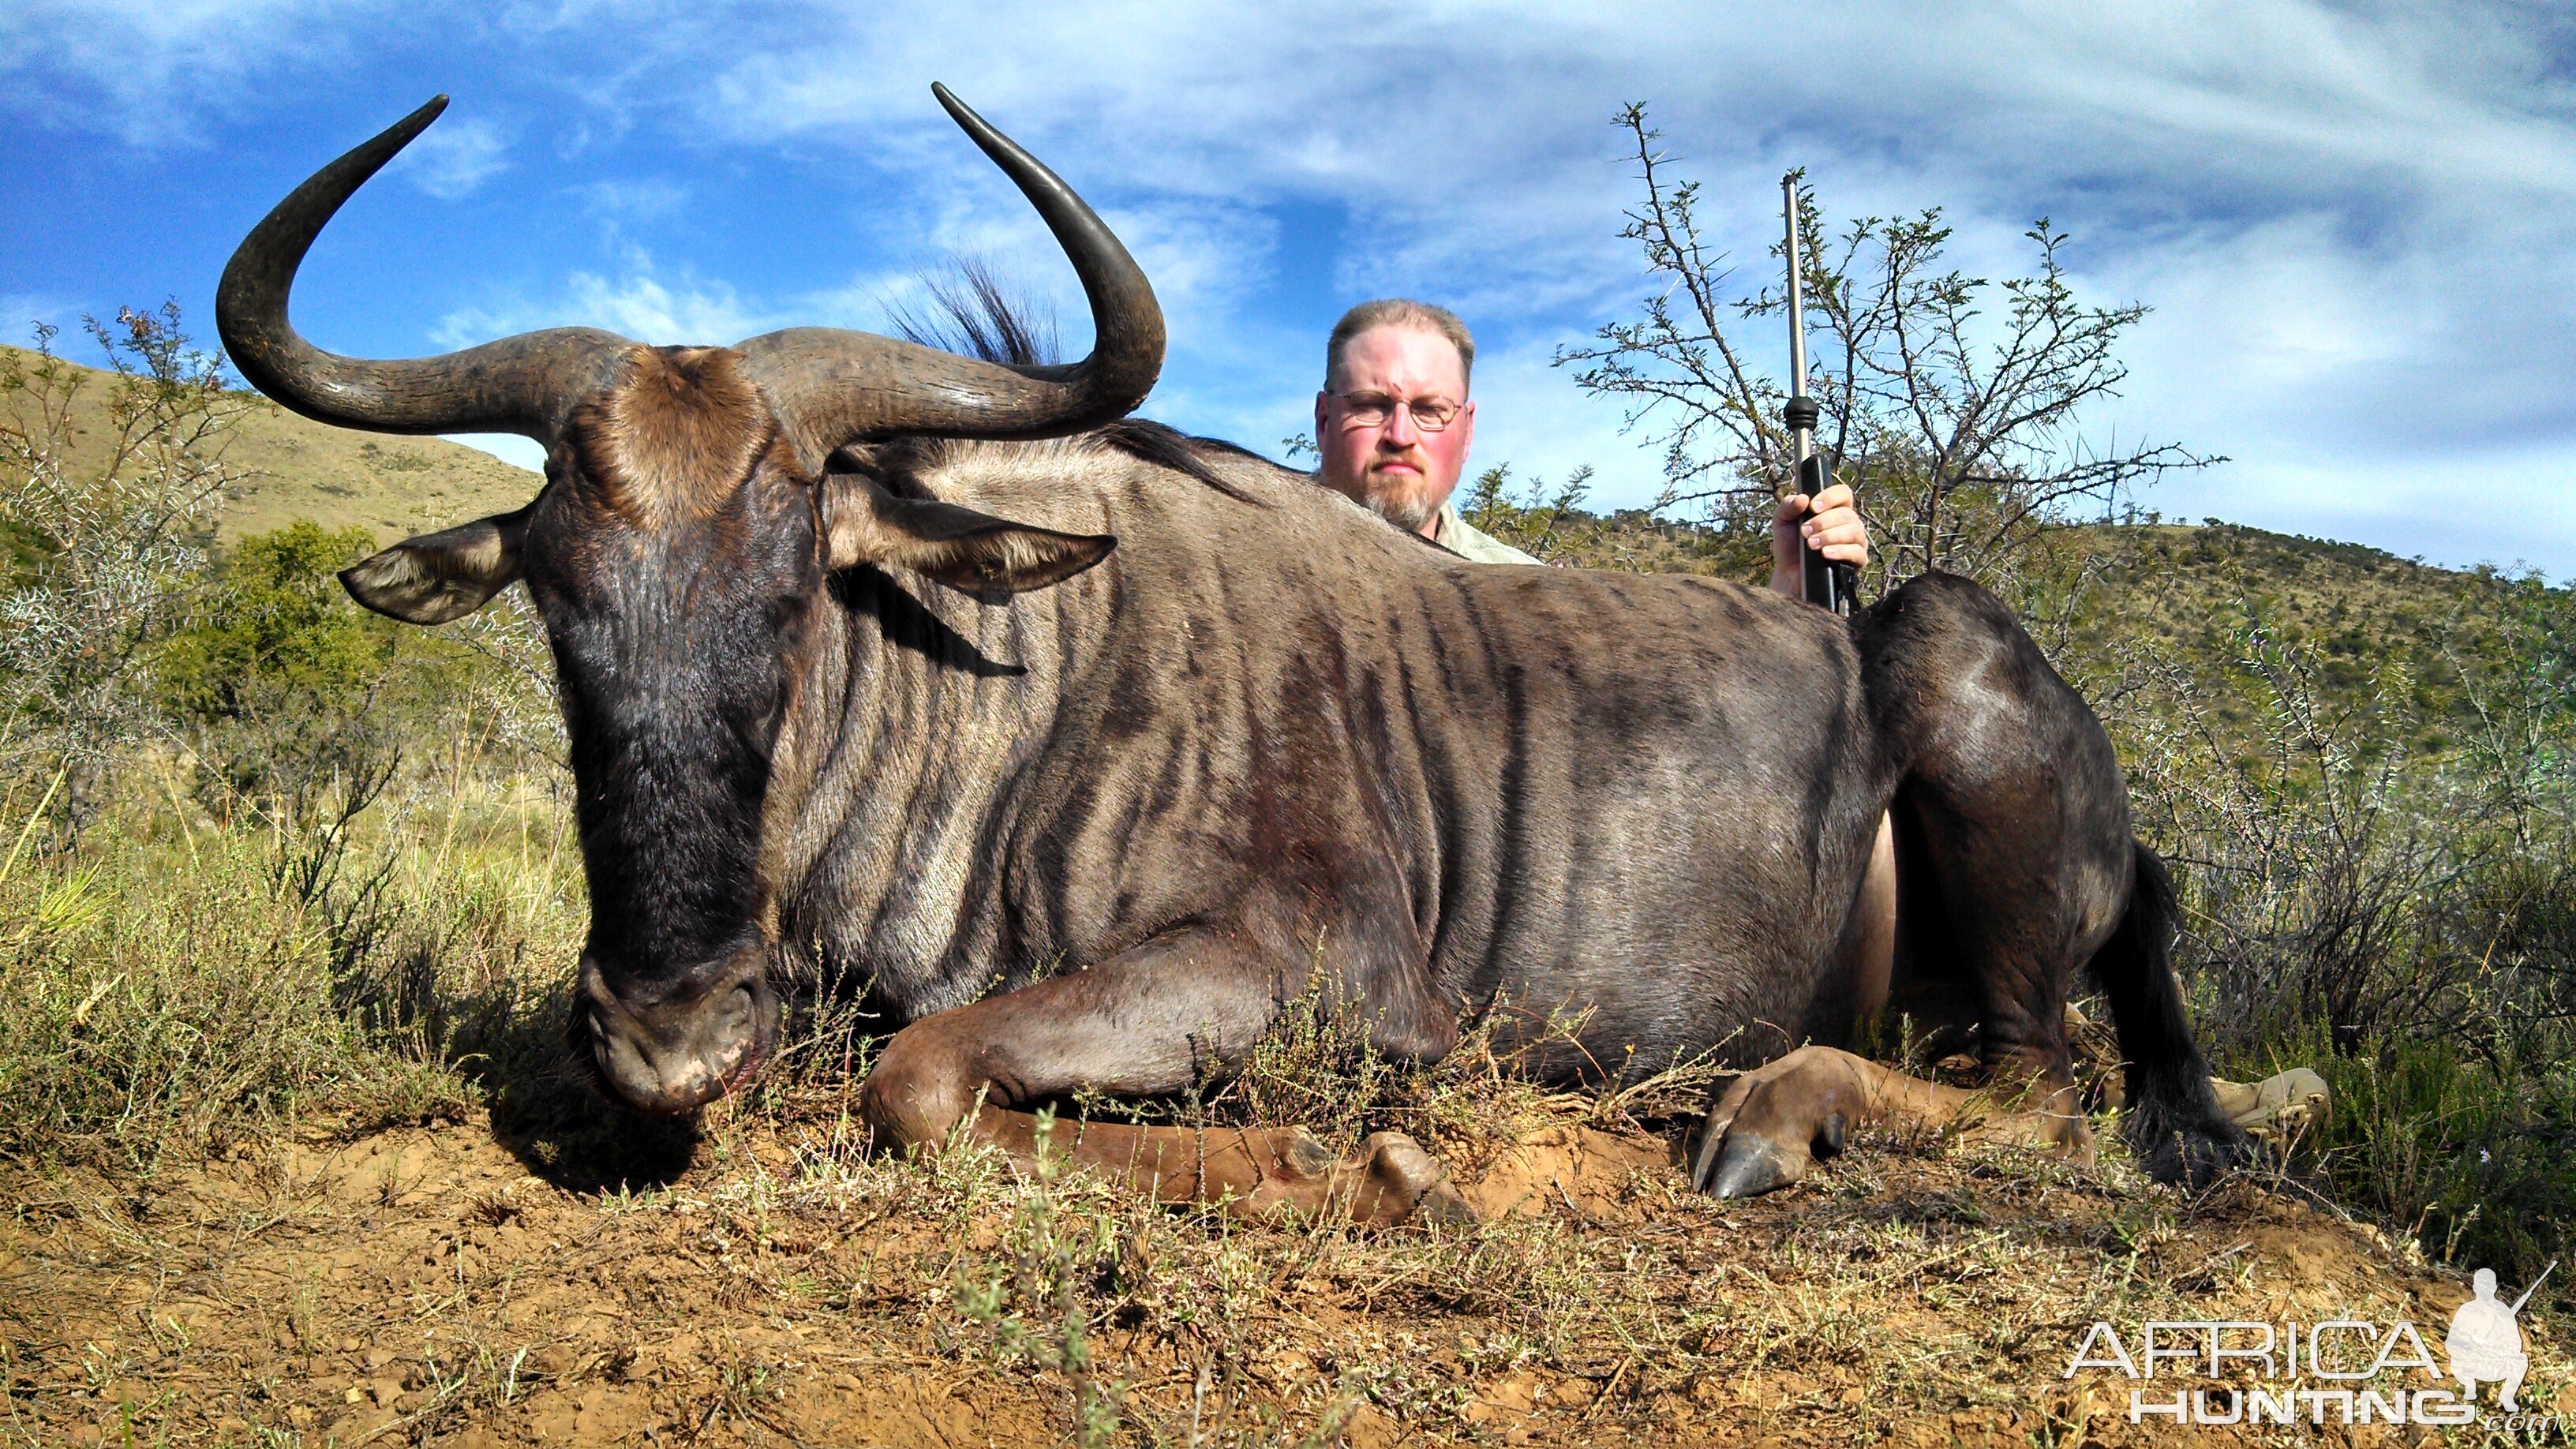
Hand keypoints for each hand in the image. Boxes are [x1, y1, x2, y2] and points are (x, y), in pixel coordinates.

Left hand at [1770, 482, 1867, 598]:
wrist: (1788, 574)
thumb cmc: (1789, 545)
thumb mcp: (1781, 521)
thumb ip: (1787, 506)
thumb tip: (1803, 498)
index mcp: (1834, 509)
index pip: (1843, 493)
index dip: (1830, 497)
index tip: (1813, 507)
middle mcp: (1849, 523)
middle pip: (1847, 514)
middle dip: (1824, 521)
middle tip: (1805, 532)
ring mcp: (1855, 542)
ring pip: (1854, 531)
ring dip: (1830, 536)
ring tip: (1812, 544)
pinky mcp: (1857, 561)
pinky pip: (1857, 552)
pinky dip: (1841, 551)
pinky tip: (1826, 553)